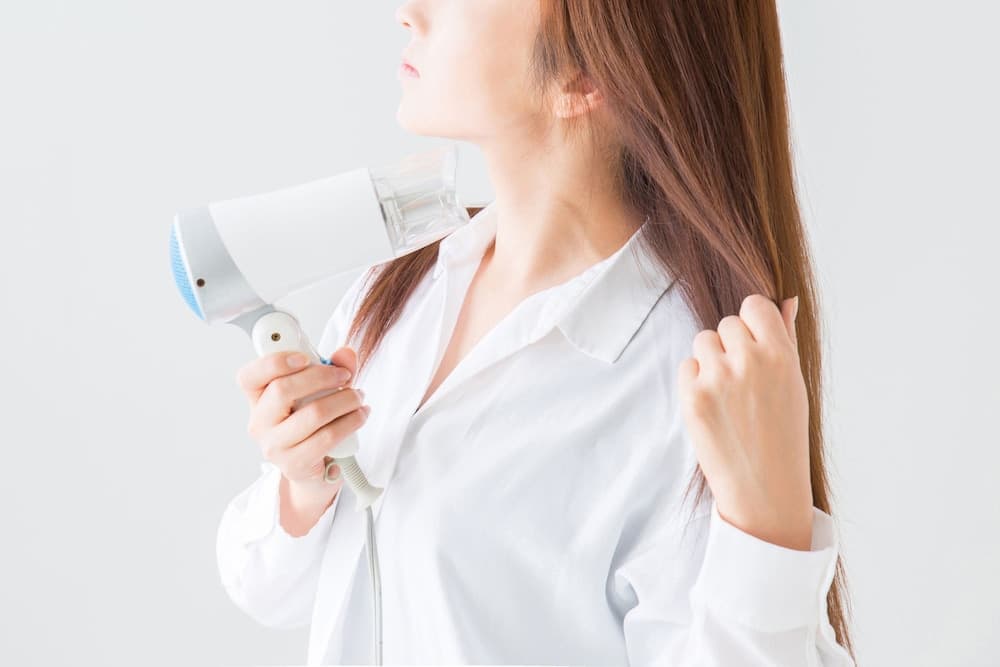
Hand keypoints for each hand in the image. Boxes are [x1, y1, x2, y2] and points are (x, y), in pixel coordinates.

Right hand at [236, 346, 369, 496]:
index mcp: (257, 399)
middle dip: (321, 376)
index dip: (274, 362)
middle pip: (282, 389)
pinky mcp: (295, 463)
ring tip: (359, 397)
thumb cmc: (311, 424)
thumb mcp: (318, 391)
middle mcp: (259, 423)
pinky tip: (360, 415)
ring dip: (344, 400)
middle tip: (345, 375)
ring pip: (313, 413)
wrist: (313, 469)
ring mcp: (274, 446)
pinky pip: (327, 437)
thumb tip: (346, 354)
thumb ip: (331, 368)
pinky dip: (350, 422)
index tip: (305, 357)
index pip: (249, 377)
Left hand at [677, 294, 812, 549]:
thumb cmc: (783, 433)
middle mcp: (749, 360)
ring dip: (711, 361)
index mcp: (781, 355)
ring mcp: (718, 378)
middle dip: (732, 346)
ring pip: (703, 341)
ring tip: (729, 395)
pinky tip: (713, 407)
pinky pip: (686, 366)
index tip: (755, 348)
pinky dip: (695, 382)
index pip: (754, 305)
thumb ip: (785, 337)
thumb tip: (787, 299)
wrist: (764, 487)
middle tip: (744, 383)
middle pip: (726, 324)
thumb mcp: (795, 384)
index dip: (752, 325)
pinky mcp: (692, 396)